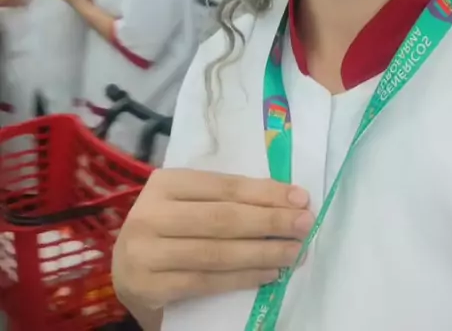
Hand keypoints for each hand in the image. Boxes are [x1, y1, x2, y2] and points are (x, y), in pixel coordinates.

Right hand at [112, 169, 312, 322]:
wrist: (129, 273)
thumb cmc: (169, 231)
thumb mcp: (189, 205)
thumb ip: (225, 200)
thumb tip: (287, 199)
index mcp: (165, 183)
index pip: (224, 186)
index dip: (265, 192)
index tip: (300, 197)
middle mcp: (150, 213)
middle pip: (223, 217)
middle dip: (270, 221)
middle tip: (304, 224)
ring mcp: (146, 252)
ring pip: (217, 252)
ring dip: (263, 252)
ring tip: (294, 252)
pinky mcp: (149, 286)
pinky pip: (207, 281)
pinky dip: (243, 278)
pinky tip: (269, 273)